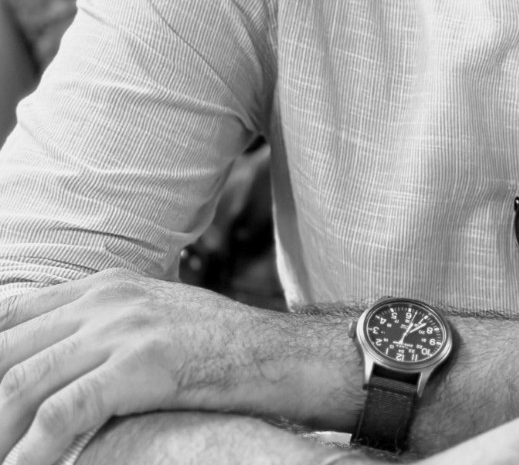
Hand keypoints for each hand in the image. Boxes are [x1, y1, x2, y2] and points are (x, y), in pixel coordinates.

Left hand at [0, 269, 293, 464]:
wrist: (276, 355)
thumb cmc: (216, 348)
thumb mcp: (150, 321)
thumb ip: (101, 330)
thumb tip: (51, 366)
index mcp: (103, 286)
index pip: (11, 315)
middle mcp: (105, 300)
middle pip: (8, 351)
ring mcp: (123, 328)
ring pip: (21, 383)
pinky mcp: (141, 364)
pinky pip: (63, 413)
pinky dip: (31, 451)